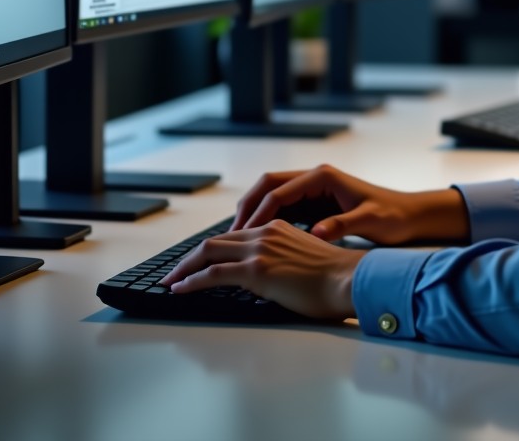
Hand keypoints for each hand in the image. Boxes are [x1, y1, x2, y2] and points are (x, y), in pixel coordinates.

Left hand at [160, 220, 363, 319]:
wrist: (348, 280)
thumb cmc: (334, 279)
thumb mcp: (303, 260)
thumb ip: (281, 263)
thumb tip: (265, 283)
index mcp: (278, 228)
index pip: (235, 235)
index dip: (212, 249)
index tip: (198, 262)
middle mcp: (266, 233)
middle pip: (216, 240)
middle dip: (191, 257)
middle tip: (175, 272)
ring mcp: (260, 249)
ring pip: (209, 252)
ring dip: (184, 268)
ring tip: (171, 281)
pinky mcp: (256, 269)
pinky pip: (213, 273)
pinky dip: (191, 280)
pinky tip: (180, 290)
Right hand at [231, 163, 470, 246]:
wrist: (411, 215)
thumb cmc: (393, 216)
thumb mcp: (369, 221)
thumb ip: (342, 225)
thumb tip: (315, 233)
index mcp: (324, 177)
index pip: (278, 191)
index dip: (257, 213)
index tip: (242, 235)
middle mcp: (315, 178)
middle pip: (268, 186)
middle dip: (247, 208)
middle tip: (229, 236)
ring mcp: (314, 189)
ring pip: (272, 195)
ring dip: (254, 214)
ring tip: (236, 240)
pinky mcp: (316, 202)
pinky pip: (282, 207)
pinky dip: (267, 220)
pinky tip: (258, 241)